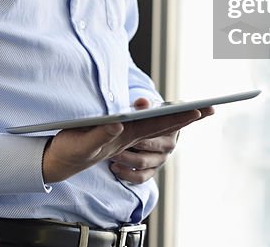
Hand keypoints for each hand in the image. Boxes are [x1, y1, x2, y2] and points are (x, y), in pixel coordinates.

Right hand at [41, 97, 213, 183]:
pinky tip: (164, 118)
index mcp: (124, 136)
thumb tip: (119, 123)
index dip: (178, 117)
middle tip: (209, 108)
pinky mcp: (116, 136)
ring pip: (154, 126)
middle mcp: (129, 136)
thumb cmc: (71, 150)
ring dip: (175, 119)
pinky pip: (141, 128)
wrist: (59, 160)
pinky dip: (156, 121)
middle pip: (162, 125)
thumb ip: (101, 135)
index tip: (200, 109)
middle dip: (185, 117)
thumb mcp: (83, 144)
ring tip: (195, 112)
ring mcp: (124, 137)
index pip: (156, 124)